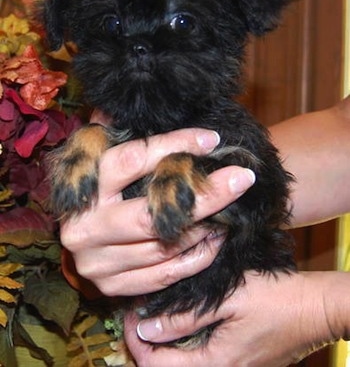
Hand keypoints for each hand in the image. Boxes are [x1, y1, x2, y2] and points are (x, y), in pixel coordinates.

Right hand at [60, 127, 255, 295]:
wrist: (82, 240)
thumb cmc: (104, 188)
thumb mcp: (104, 154)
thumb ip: (120, 132)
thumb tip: (145, 98)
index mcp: (78, 186)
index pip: (130, 160)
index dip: (173, 146)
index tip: (212, 139)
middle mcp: (83, 226)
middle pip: (150, 213)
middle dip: (203, 196)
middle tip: (242, 177)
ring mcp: (96, 262)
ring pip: (162, 246)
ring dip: (204, 227)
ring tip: (232, 207)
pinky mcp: (112, 286)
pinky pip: (164, 275)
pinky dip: (197, 257)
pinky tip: (218, 238)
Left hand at [124, 270, 341, 366]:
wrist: (317, 308)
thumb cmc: (277, 298)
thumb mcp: (228, 299)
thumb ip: (187, 317)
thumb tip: (148, 328)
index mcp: (217, 364)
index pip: (158, 365)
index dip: (136, 342)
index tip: (128, 315)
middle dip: (146, 346)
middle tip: (136, 316)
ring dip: (164, 347)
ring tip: (153, 317)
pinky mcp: (242, 364)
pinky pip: (202, 361)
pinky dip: (184, 346)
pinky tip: (180, 323)